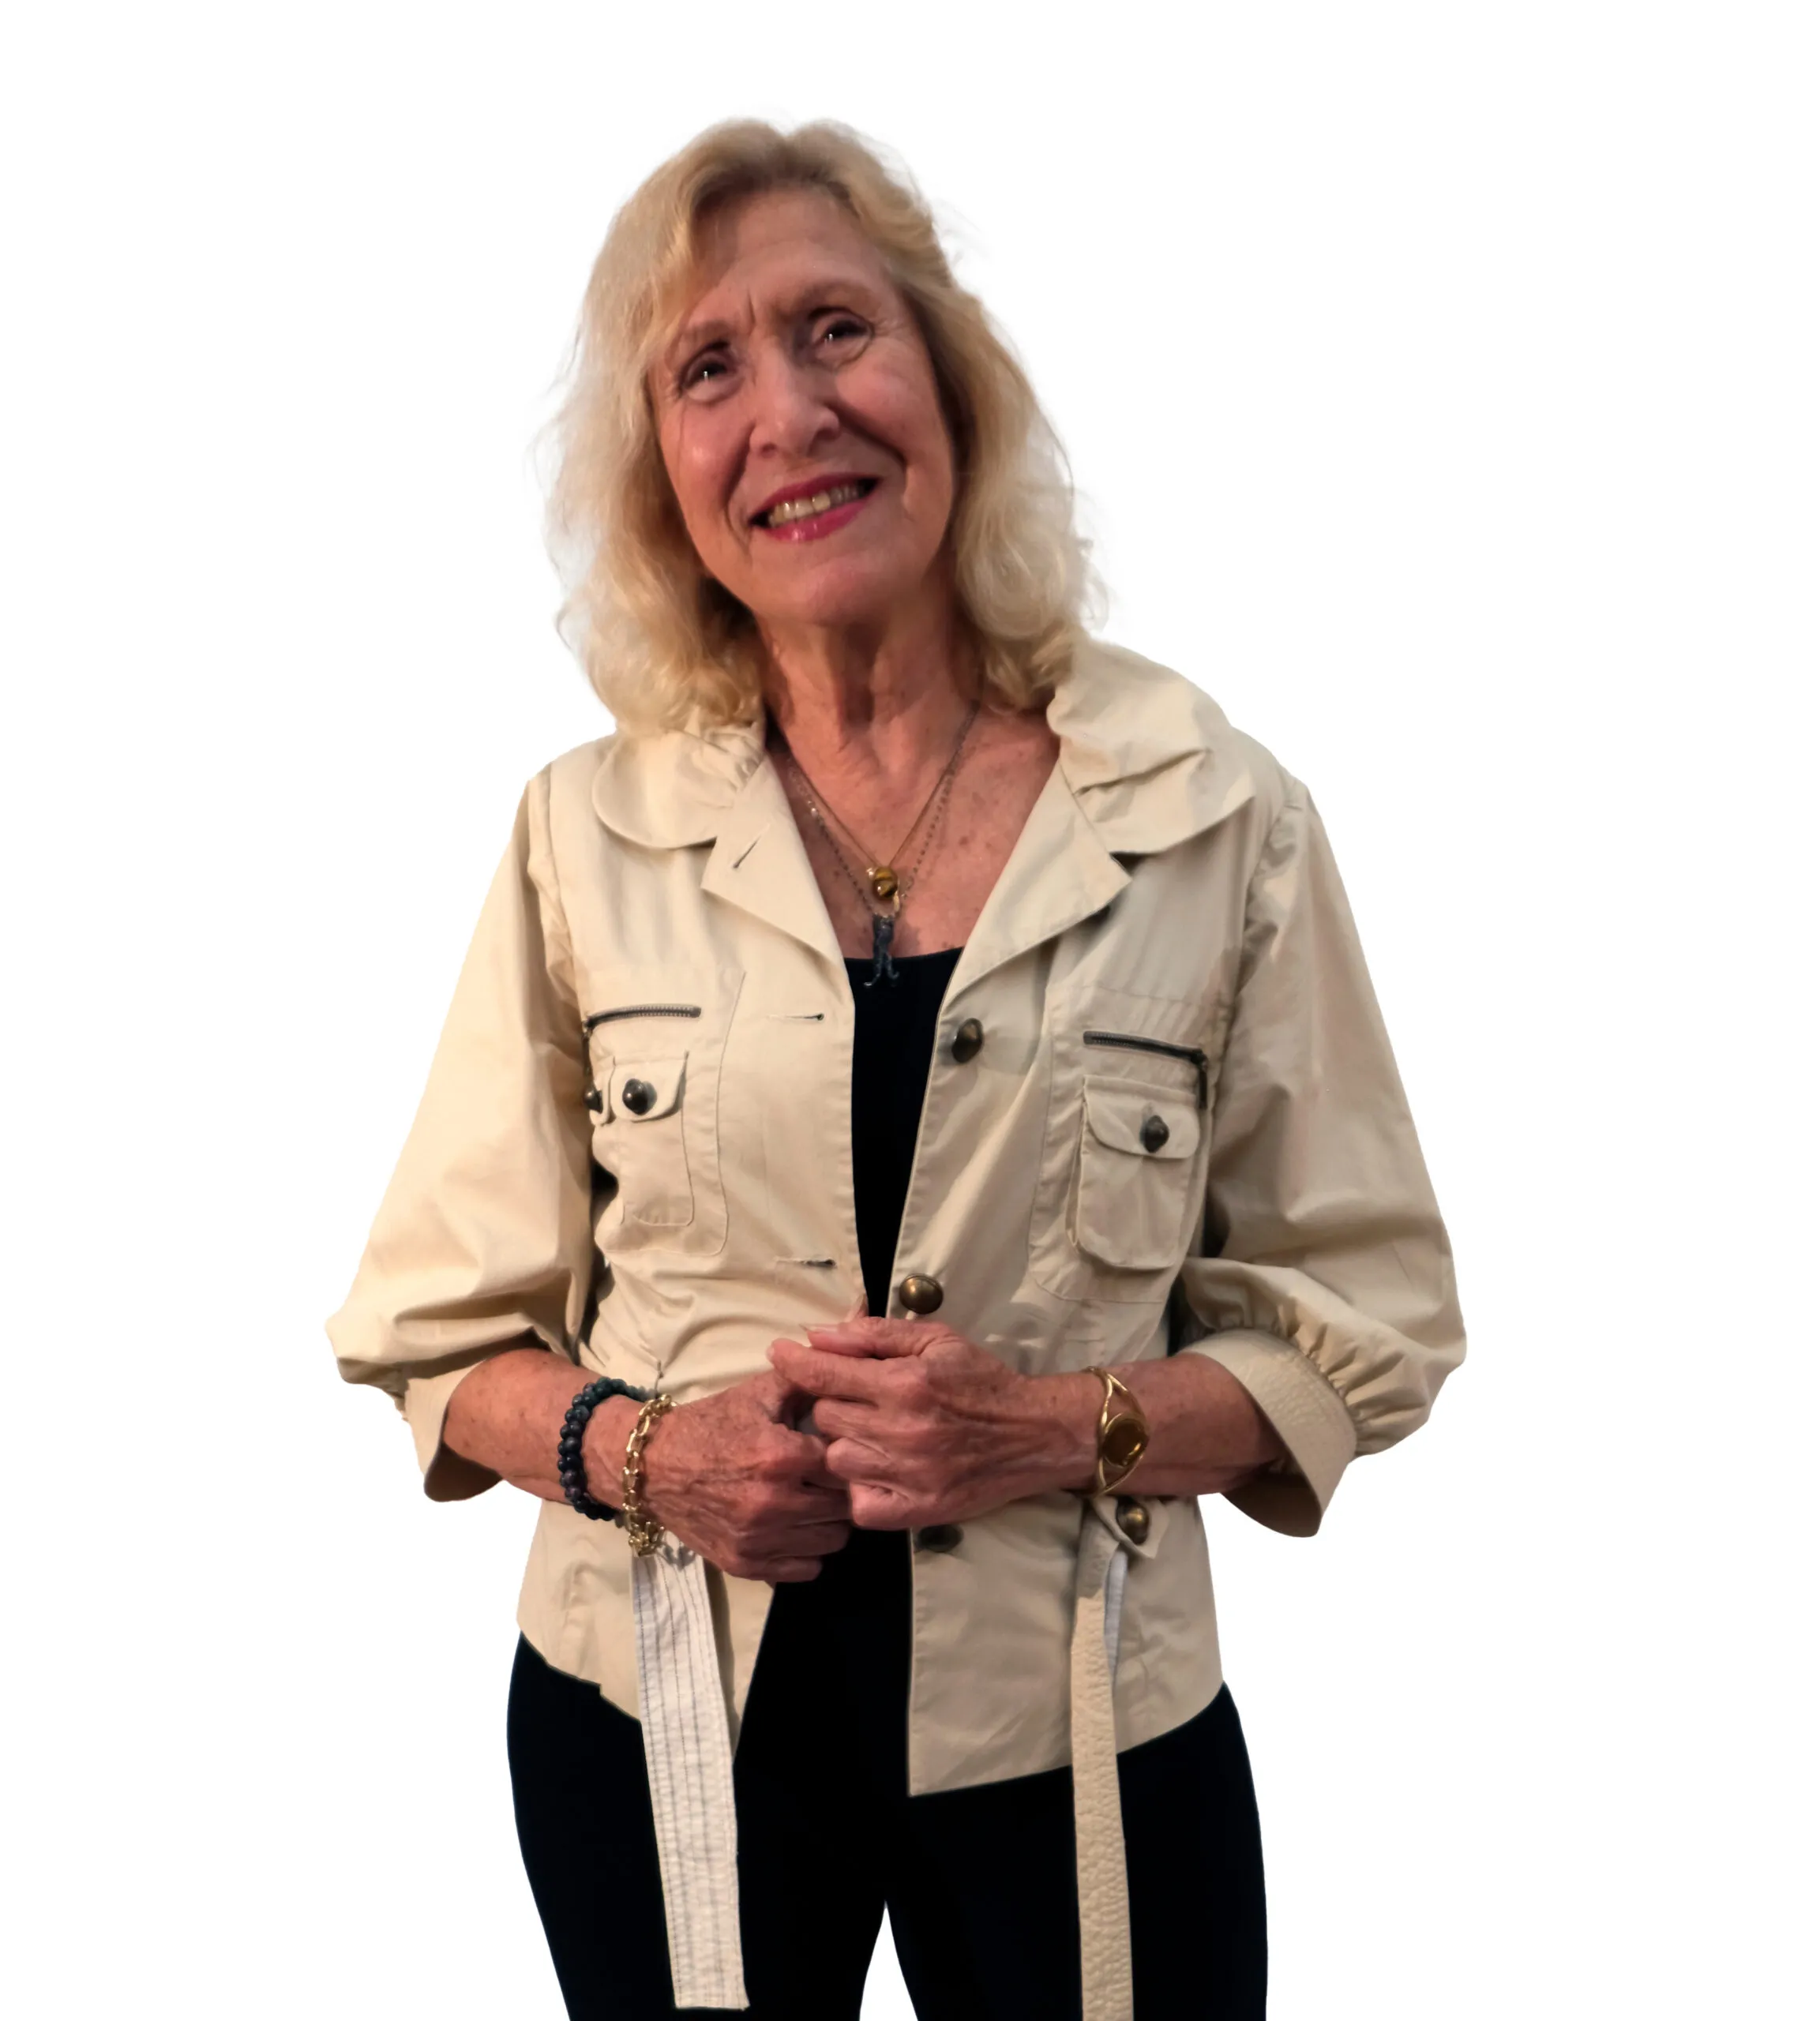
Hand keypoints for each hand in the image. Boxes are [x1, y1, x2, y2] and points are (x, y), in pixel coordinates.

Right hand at [639, 1370, 851, 1582]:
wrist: (652, 1465)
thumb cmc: (711, 1424)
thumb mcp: (758, 1392)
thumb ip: (807, 1380)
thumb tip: (850, 1373)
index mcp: (781, 1455)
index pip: (847, 1465)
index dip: (851, 1457)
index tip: (845, 1453)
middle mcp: (773, 1502)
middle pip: (844, 1507)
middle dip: (843, 1491)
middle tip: (831, 1479)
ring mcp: (759, 1539)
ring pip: (832, 1541)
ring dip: (830, 1522)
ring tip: (816, 1503)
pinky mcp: (745, 1564)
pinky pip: (806, 1570)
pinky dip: (808, 1552)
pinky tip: (797, 1528)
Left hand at [767, 1318, 1091, 1529]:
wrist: (1033, 1433)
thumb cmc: (981, 1380)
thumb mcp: (936, 1340)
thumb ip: (875, 1335)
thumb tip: (819, 1334)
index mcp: (905, 1384)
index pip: (826, 1374)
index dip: (794, 1362)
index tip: (779, 1353)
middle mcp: (903, 1431)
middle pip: (825, 1418)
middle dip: (831, 1403)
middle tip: (854, 1399)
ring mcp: (909, 1475)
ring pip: (835, 1462)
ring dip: (843, 1446)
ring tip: (869, 1435)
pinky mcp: (917, 1511)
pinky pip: (859, 1505)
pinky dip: (860, 1488)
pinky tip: (877, 1470)